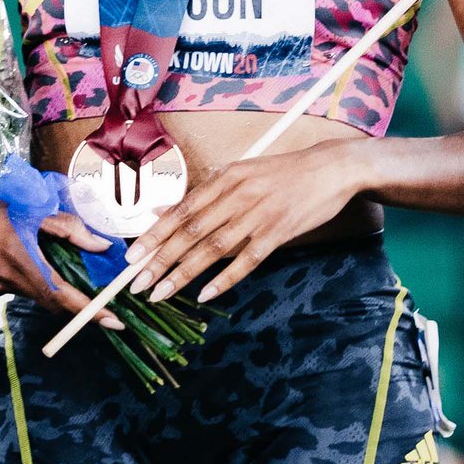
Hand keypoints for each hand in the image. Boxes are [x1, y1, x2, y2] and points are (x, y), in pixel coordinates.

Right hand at [0, 178, 124, 328]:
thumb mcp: (29, 209)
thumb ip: (67, 228)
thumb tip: (101, 244)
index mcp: (21, 262)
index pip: (63, 298)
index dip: (91, 312)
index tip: (115, 322)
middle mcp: (8, 282)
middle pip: (52, 299)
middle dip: (77, 300)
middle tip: (101, 295)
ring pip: (35, 291)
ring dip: (52, 282)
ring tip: (64, 260)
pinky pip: (18, 285)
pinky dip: (31, 275)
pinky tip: (27, 252)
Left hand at [123, 139, 360, 303]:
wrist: (331, 168)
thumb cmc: (283, 172)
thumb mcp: (241, 173)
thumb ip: (205, 194)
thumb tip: (162, 211)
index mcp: (226, 177)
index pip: (182, 209)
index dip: (154, 234)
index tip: (132, 256)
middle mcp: (237, 194)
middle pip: (191, 230)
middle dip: (160, 258)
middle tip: (136, 282)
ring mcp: (258, 214)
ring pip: (213, 247)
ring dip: (184, 273)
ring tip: (160, 293)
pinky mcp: (279, 232)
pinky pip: (247, 259)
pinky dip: (224, 278)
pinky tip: (204, 294)